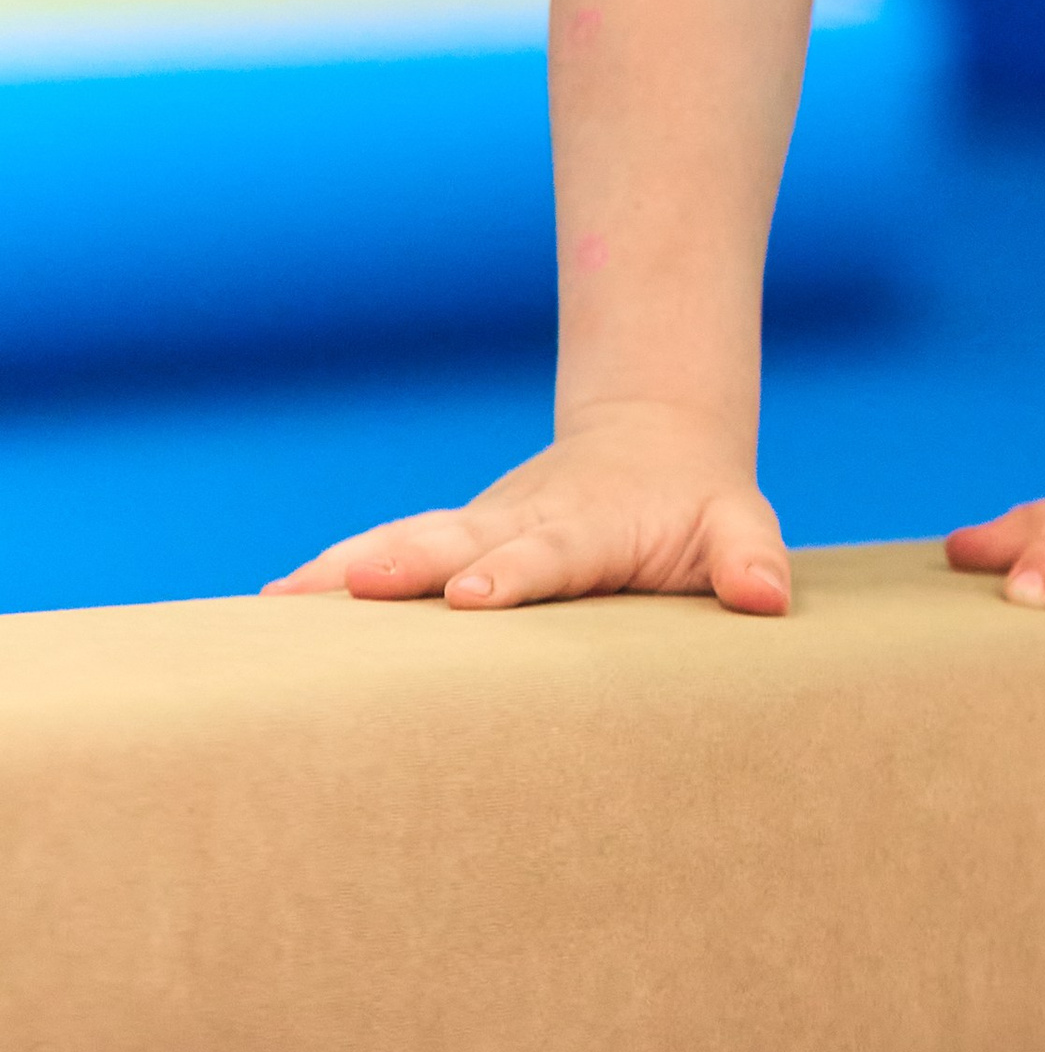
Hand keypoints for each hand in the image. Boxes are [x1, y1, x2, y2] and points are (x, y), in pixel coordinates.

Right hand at [263, 403, 790, 614]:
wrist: (652, 442)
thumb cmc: (699, 508)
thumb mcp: (736, 525)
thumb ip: (750, 558)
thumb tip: (769, 596)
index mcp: (587, 529)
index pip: (547, 555)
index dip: (510, 574)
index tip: (469, 596)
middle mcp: (518, 524)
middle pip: (454, 541)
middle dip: (404, 564)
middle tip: (349, 585)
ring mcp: (476, 530)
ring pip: (404, 542)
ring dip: (343, 570)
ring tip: (274, 604)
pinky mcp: (451, 543)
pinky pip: (385, 556)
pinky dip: (328, 579)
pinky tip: (269, 609)